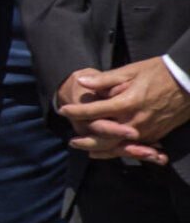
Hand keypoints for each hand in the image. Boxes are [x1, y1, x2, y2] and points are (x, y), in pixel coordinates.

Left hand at [57, 59, 187, 163]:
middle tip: (71, 141)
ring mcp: (148, 130)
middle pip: (104, 136)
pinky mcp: (158, 134)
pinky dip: (121, 150)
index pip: (93, 111)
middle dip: (85, 140)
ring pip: (119, 146)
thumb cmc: (160, 72)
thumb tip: (81, 81)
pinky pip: (135, 146)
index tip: (62, 110)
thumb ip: (104, 80)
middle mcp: (136, 120)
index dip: (75, 111)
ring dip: (101, 149)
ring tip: (87, 150)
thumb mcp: (131, 71)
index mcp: (127, 102)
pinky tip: (111, 151)